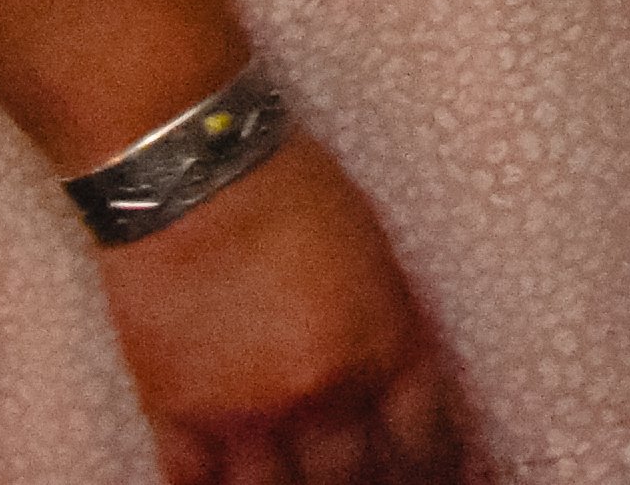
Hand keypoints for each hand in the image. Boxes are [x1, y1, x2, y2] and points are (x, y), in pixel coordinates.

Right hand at [92, 133, 463, 483]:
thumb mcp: (380, 259)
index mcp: (382, 348)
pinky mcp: (175, 415)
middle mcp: (320, 394)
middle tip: (384, 482)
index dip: (443, 468)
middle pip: (358, 482)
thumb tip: (407, 394)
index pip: (426, 440)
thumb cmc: (297, 193)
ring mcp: (244, 414)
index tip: (454, 476)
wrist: (195, 175)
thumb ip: (394, 334)